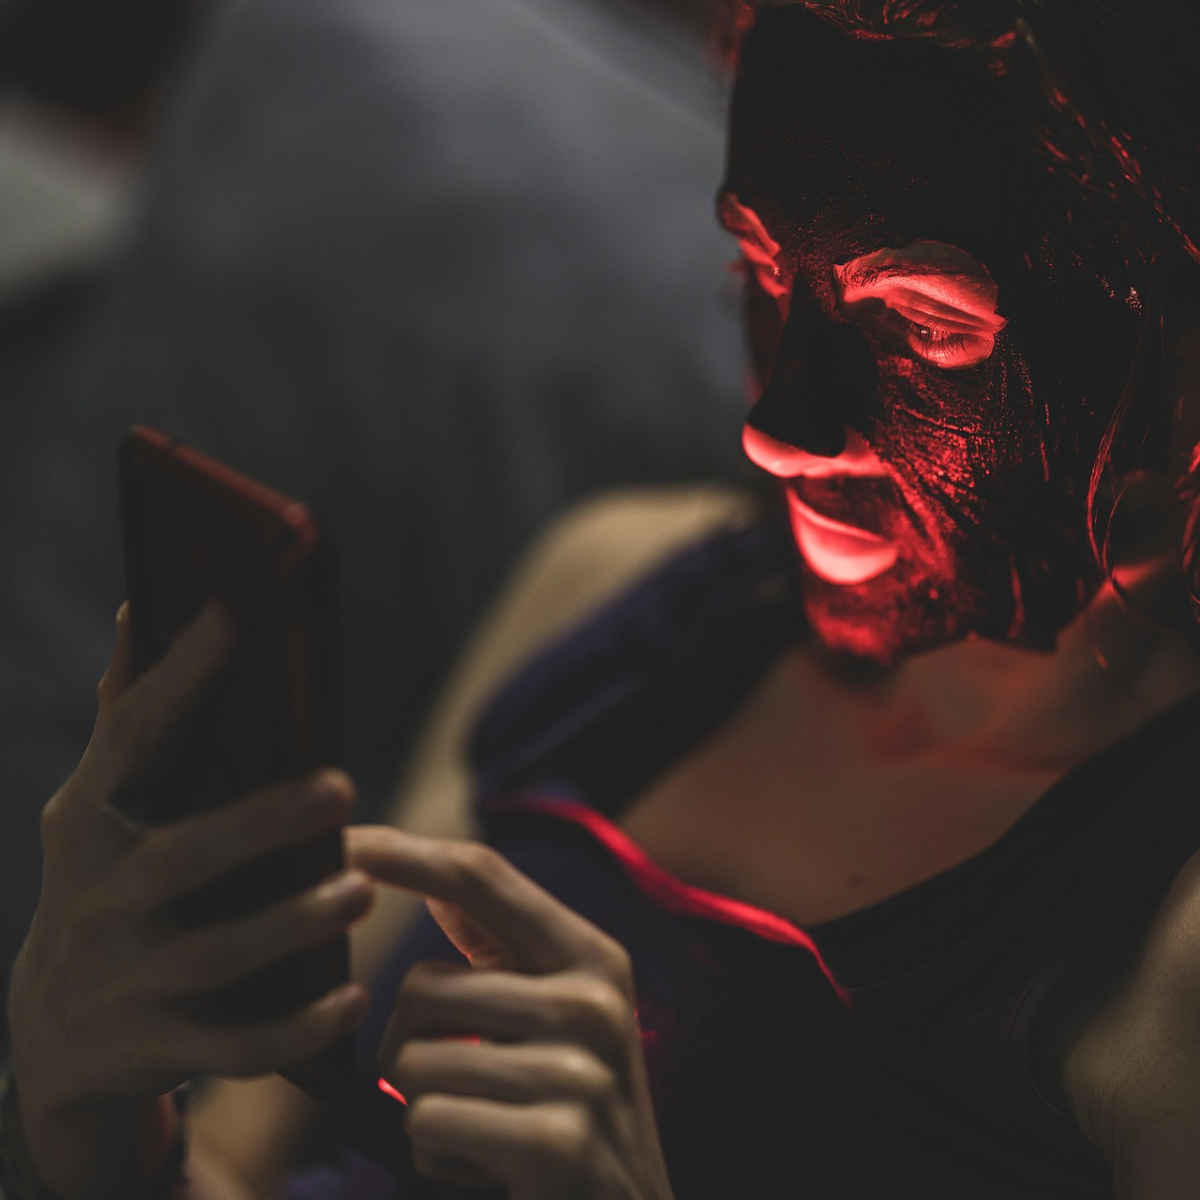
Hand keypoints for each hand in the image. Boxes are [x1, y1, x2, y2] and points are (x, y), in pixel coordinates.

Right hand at [7, 603, 371, 1199]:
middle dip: (257, 823)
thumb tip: (139, 610)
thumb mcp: (96, 811)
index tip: (234, 614)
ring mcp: (121, 982)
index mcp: (90, 824)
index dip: (179, 677)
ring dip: (288, 925)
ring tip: (358, 888)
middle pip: (179, 859)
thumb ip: (125, 720)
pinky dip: (291, 1029)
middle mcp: (98, 899)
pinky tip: (351, 998)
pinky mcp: (152, 1048)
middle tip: (340, 785)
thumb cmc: (104, 890)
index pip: (131, 738)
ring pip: (211, 956)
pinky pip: (230, 1044)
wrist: (56, 1039)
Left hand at [348, 826, 676, 1199]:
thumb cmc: (571, 1113)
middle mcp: (593, 999)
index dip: (402, 852)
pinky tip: (489, 1169)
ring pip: (415, 1061)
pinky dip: (436, 1153)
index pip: (481, 875)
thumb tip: (422, 877)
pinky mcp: (556, 1142)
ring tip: (483, 1127)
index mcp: (591, 954)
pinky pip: (428, 1122)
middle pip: (422, 984)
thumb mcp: (559, 1016)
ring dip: (424, 1106)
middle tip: (455, 1086)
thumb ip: (500, 952)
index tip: (338, 839)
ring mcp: (581, 1071)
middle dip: (405, 1044)